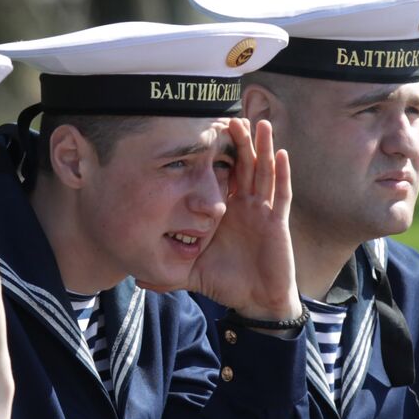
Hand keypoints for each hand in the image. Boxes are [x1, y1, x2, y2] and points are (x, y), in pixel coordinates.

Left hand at [184, 118, 301, 321]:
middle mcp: (245, 206)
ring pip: (264, 173)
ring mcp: (263, 212)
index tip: (207, 130)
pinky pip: (281, 195)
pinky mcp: (277, 222)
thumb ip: (166, 272)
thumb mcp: (191, 273)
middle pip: (244, 166)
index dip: (218, 154)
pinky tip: (281, 153)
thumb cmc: (227, 282)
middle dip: (240, 143)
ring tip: (261, 124)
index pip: (222, 175)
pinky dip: (282, 174)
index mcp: (226, 211)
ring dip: (263, 148)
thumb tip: (136, 279)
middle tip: (232, 117)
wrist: (255, 301)